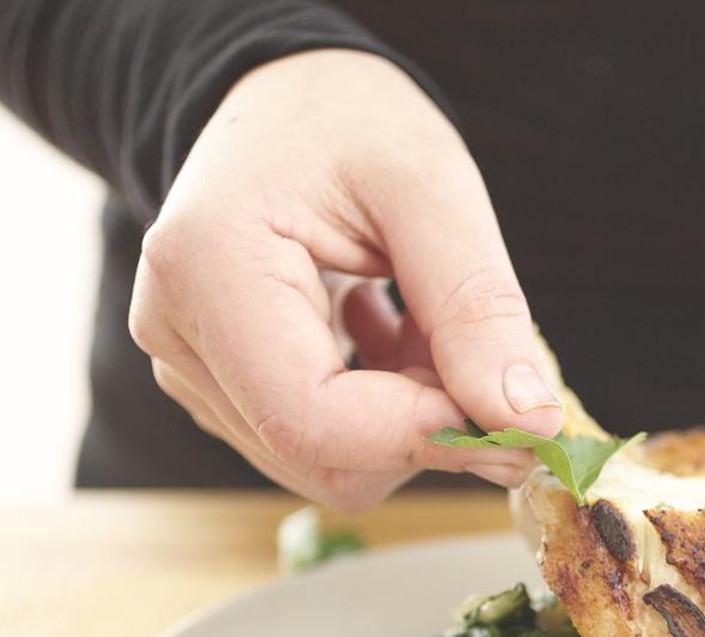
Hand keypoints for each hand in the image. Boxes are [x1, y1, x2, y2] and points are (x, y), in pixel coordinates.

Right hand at [128, 50, 560, 509]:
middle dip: (424, 431)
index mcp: (207, 268)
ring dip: (409, 420)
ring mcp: (190, 370)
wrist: (283, 103)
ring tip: (428, 328)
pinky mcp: (218, 390)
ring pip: (326, 464)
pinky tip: (397, 341)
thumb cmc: (349, 121)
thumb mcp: (431, 187)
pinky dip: (385, 414)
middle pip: (320, 458)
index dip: (423, 435)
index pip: (310, 418)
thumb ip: (478, 307)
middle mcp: (176, 333)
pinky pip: (319, 446)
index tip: (513, 417)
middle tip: (483, 360)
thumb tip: (528, 423)